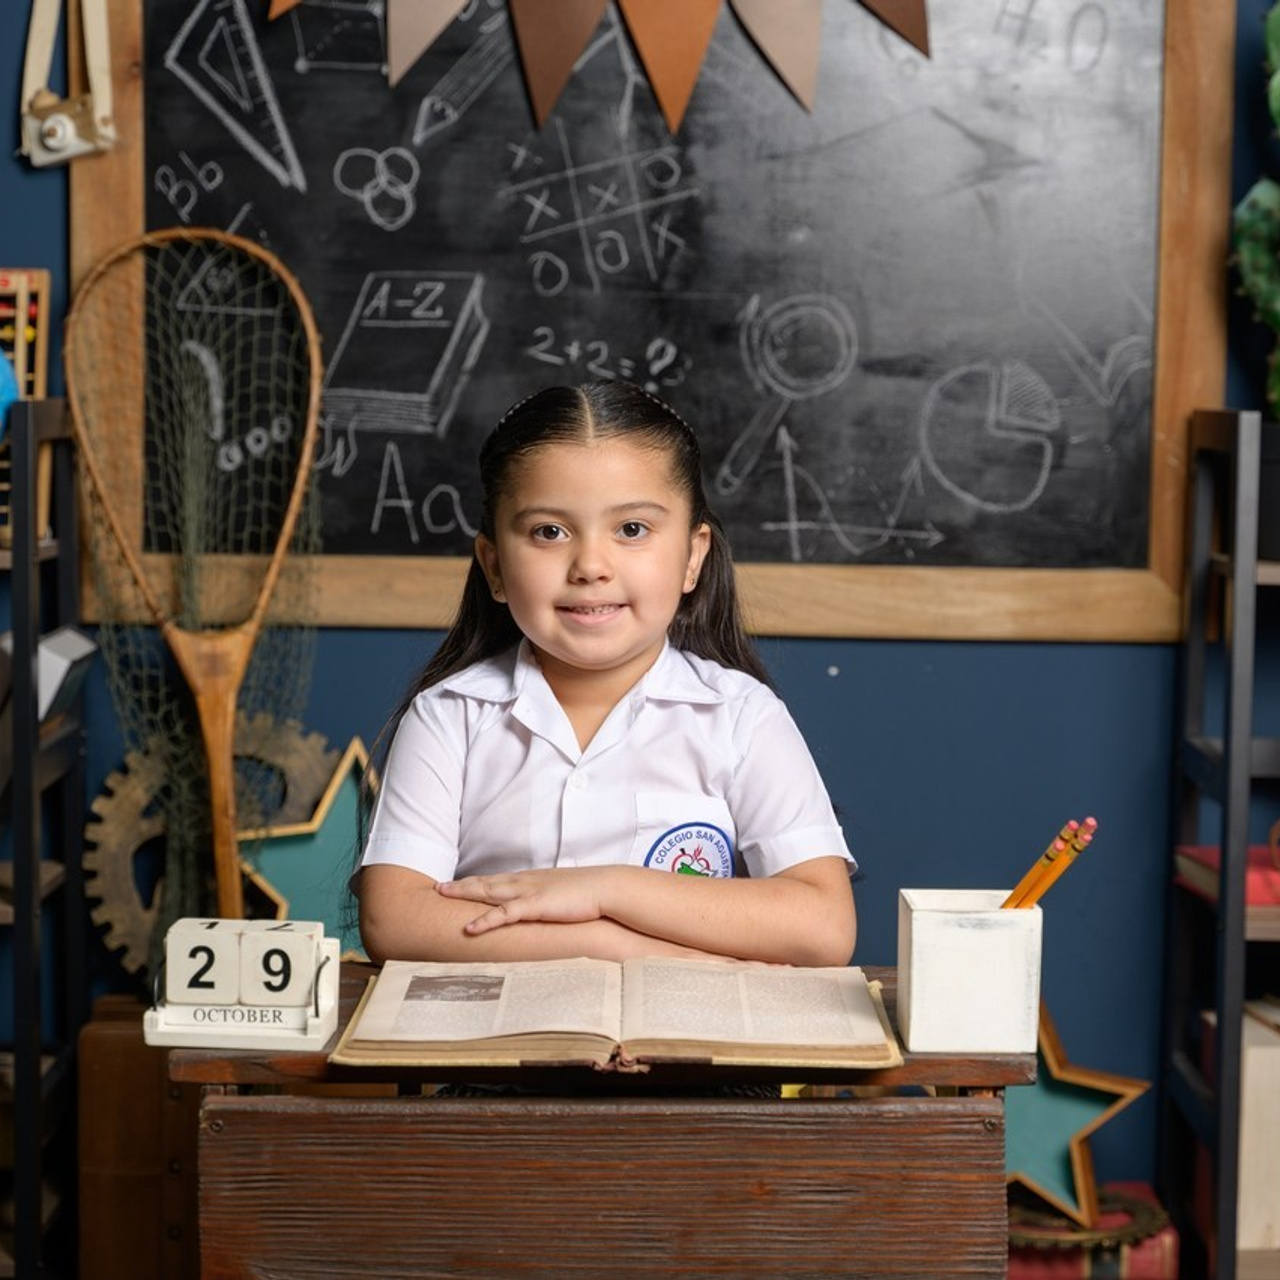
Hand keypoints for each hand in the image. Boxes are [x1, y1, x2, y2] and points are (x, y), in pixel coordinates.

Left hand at [435, 867, 619, 934]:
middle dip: (461, 885)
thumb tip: (546, 909)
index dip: (476, 882)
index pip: (498, 880)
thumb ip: (550, 900)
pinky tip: (469, 927)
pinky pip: (504, 914)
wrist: (606, 888)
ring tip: (442, 894)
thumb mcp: (563, 895)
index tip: (458, 884)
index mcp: (531, 880)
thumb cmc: (588, 893)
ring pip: (488, 892)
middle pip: (486, 882)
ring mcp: (528, 892)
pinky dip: (485, 920)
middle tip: (438, 886)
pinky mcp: (535, 905)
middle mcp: (525, 882)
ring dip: (464, 893)